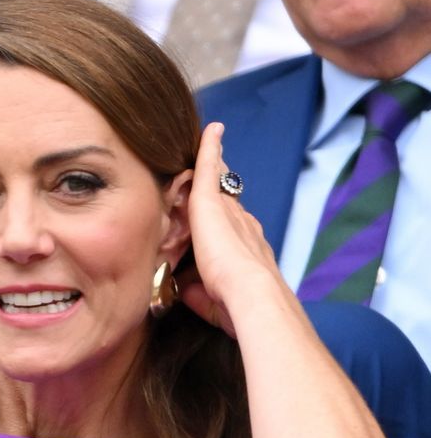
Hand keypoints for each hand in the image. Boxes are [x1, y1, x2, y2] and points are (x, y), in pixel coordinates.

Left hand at [177, 122, 280, 336]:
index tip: (223, 211)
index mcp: (242, 251)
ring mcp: (229, 212)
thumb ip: (199, 294)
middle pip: (228, 200)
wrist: (251, 297)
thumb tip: (186, 291)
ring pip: (220, 182)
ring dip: (216, 163)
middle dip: (222, 185)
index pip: (232, 230)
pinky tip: (212, 130)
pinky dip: (210, 149)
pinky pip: (210, 168)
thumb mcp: (212, 302)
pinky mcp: (211, 204)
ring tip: (213, 142)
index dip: (227, 219)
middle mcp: (242, 226)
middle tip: (217, 164)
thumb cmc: (236, 307)